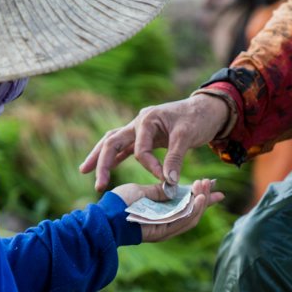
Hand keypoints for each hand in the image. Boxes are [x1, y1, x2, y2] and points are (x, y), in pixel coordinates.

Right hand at [80, 94, 229, 191]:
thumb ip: (175, 158)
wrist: (207, 109)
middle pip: (112, 141)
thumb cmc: (198, 119)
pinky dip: (115, 157)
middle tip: (97, 182)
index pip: (141, 149)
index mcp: (147, 119)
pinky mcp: (145, 136)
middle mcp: (138, 122)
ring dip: (100, 157)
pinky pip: (125, 147)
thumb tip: (168, 182)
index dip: (151, 167)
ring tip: (85, 171)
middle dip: (102, 162)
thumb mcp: (188, 137)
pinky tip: (106, 169)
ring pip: (113, 142)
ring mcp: (139, 129)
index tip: (166, 180)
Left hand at [111, 179, 224, 242]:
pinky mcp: (162, 233)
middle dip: (204, 199)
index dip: (198, 195)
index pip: (185, 203)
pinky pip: (182, 222)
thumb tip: (175, 187)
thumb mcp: (143, 191)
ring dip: (200, 204)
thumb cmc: (119, 202)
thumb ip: (159, 191)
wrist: (106, 215)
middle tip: (215, 187)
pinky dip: (192, 211)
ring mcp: (164, 229)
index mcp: (160, 212)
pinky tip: (199, 200)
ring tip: (208, 191)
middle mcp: (164, 222)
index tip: (210, 184)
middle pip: (191, 212)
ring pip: (190, 217)